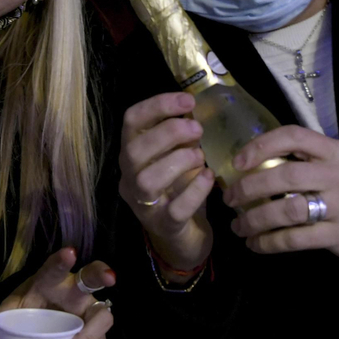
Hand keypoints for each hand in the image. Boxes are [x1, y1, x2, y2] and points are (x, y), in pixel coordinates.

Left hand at [0, 248, 115, 338]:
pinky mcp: (94, 333)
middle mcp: (74, 292)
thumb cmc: (27, 307)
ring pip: (102, 317)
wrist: (38, 322)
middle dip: (102, 274)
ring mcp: (87, 312)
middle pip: (93, 278)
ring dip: (89, 337)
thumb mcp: (9, 311)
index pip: (55, 268)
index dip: (62, 260)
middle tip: (109, 277)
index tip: (70, 253)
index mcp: (50, 281)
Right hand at [117, 92, 214, 271]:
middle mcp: (129, 178)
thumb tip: (197, 107)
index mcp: (132, 154)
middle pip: (134, 150)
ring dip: (177, 160)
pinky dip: (195, 190)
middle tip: (198, 129)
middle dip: (168, 133)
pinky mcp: (164, 226)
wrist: (184, 238)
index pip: (131, 120)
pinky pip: (175, 208)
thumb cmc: (179, 189)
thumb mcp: (178, 156)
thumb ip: (181, 135)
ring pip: (147, 180)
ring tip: (200, 155)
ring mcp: (143, 205)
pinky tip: (208, 177)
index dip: (158, 105)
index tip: (188, 100)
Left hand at [225, 126, 338, 262]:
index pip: (294, 136)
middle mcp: (337, 175)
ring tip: (238, 226)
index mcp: (334, 151)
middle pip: (286, 175)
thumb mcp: (338, 163)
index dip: (262, 145)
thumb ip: (306, 159)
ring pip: (288, 210)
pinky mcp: (338, 235)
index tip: (238, 161)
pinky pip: (296, 239)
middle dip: (250, 187)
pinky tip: (256, 244)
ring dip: (255, 219)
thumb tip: (254, 163)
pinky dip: (270, 243)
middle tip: (230, 198)